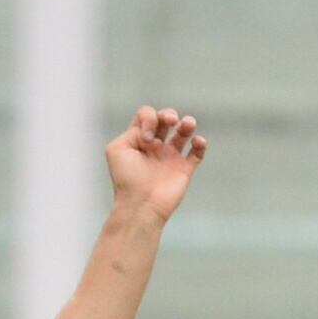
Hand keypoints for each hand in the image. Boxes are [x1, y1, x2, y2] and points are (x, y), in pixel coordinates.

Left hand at [105, 105, 205, 222]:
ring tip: (187, 125)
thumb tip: (150, 131)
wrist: (141, 204)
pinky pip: (197, 151)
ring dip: (188, 122)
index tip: (146, 138)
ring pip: (184, 131)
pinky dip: (201, 143)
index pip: (146, 116)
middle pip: (166, 118)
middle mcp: (154, 147)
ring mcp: (170, 157)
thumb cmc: (126, 179)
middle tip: (170, 122)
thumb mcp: (116, 150)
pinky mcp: (184, 169)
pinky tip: (197, 141)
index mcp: (138, 141)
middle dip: (169, 114)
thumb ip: (131, 132)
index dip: (149, 118)